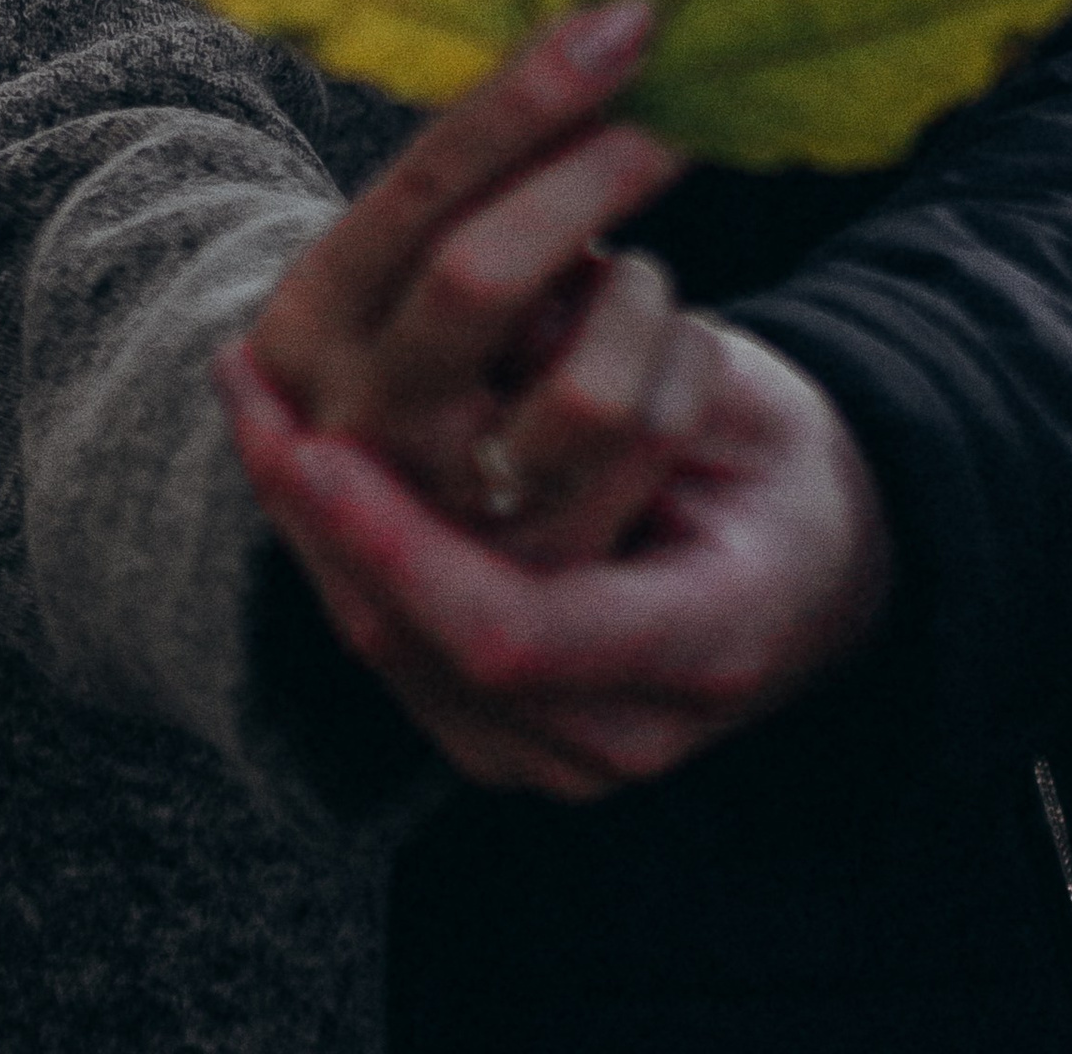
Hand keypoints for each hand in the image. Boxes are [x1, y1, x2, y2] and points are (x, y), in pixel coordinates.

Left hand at [225, 317, 892, 799]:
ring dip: (308, 527)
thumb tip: (510, 318)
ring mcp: (551, 753)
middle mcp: (617, 735)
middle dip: (320, 525)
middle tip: (248, 399)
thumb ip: (639, 385)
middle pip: (420, 646)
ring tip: (249, 401)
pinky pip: (395, 643)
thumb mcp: (750, 405)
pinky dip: (336, 546)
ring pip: (387, 648)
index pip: (518, 629)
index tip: (321, 449)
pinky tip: (284, 450)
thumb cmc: (790, 466)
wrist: (822, 573)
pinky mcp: (503, 732)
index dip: (409, 546)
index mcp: (704, 646)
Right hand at [238, 0, 722, 566]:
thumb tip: (606, 28)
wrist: (436, 527)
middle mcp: (352, 426)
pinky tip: (669, 357)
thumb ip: (482, 167)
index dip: (527, 96)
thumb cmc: (450, 335)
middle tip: (670, 123)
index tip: (627, 23)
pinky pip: (652, 448)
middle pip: (481, 274)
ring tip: (639, 281)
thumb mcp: (426, 254)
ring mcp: (441, 520)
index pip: (423, 182)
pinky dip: (683, 370)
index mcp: (306, 318)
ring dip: (638, 300)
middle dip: (593, 178)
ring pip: (590, 390)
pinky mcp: (534, 588)